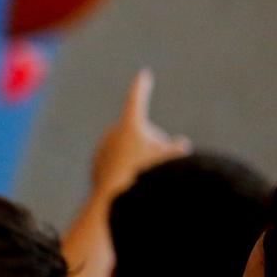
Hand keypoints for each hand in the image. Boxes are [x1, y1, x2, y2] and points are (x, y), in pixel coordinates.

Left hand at [91, 69, 188, 195]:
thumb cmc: (146, 176)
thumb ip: (178, 149)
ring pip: (128, 154)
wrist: (113, 201)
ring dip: (138, 165)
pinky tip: (127, 187)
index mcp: (128, 125)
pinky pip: (117, 168)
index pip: (137, 100)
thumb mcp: (172, 159)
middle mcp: (111, 134)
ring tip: (140, 179)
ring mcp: (101, 150)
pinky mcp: (96, 166)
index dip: (142, 88)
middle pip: (139, 137)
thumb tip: (180, 145)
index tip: (143, 76)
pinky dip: (125, 176)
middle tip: (153, 165)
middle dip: (149, 148)